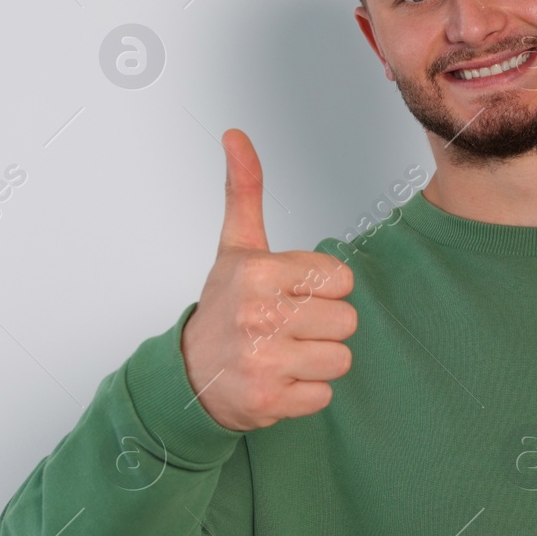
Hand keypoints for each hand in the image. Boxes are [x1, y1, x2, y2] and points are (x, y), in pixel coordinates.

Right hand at [179, 129, 356, 430]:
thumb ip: (244, 190)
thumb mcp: (235, 247)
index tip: (291, 295)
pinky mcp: (268, 401)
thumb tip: (235, 134)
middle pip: (347, 321)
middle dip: (322, 326)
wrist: (189, 375)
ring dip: (317, 361)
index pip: (341, 280)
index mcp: (258, 272)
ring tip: (284, 353)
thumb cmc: (223, 308)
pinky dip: (305, 393)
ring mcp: (262, 361)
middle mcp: (259, 315)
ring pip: (341, 359)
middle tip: (287, 328)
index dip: (322, 289)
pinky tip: (278, 379)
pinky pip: (324, 396)